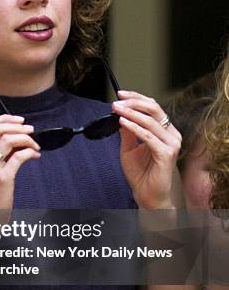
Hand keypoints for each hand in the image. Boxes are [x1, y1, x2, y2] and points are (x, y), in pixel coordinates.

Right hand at [0, 114, 40, 246]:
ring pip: (9, 140)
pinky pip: (19, 156)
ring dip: (26, 138)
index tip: (18, 120)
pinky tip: (34, 155)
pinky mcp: (2, 179)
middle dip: (17, 126)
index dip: (4, 119)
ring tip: (34, 144)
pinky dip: (30, 152)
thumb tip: (11, 138)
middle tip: (30, 130)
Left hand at [112, 91, 181, 209]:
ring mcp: (171, 144)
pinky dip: (135, 128)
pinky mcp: (166, 154)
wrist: (147, 195)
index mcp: (164, 131)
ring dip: (131, 113)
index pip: (153, 107)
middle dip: (134, 103)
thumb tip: (121, 114)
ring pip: (151, 121)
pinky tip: (123, 123)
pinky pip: (149, 137)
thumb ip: (127, 132)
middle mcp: (171, 135)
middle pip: (154, 109)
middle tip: (117, 101)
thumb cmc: (141, 174)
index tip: (120, 94)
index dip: (136, 98)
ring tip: (117, 110)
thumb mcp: (129, 148)